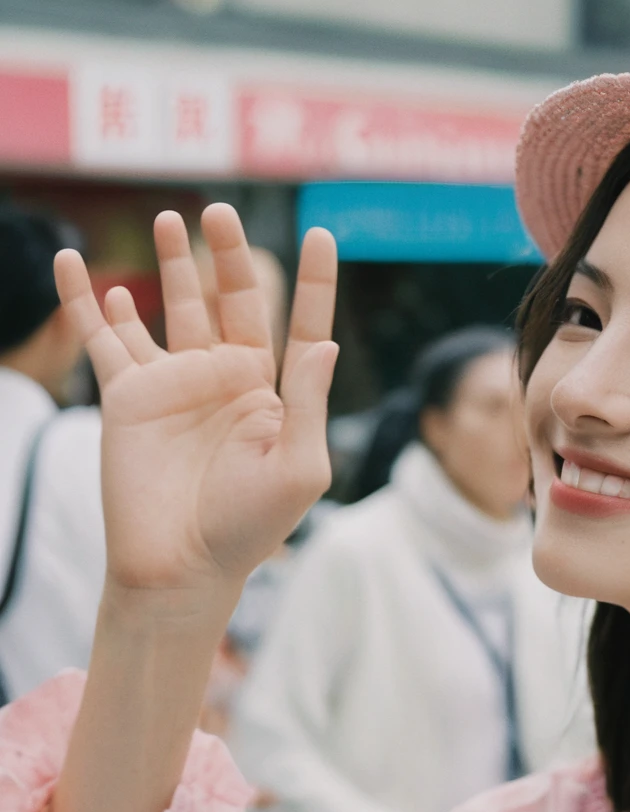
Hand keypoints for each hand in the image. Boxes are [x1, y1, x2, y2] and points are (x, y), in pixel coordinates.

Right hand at [55, 204, 338, 594]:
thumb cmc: (249, 525)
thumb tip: (327, 343)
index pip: (301, 326)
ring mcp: (177, 383)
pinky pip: (104, 337)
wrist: (181, 565)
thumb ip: (308, 402)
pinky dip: (89, 301)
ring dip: (171, 264)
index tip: (323, 234)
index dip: (315, 283)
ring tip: (171, 219)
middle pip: (232, 301)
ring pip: (172, 308)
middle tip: (221, 211)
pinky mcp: (128, 395)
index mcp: (275, 394)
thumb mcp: (298, 465)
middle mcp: (228, 379)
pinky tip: (83, 268)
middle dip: (229, 255)